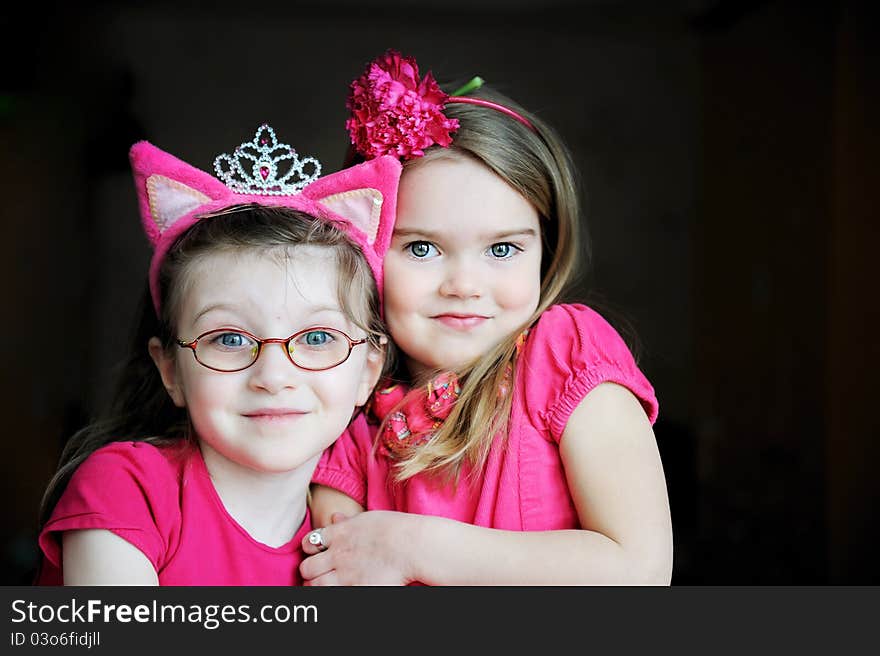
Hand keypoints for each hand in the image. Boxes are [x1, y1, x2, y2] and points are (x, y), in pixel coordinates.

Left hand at [300, 510, 417, 584]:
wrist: (412, 545)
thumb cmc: (396, 530)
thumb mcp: (368, 519)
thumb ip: (348, 521)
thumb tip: (334, 517)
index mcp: (339, 534)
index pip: (308, 543)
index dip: (311, 550)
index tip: (320, 553)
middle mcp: (337, 555)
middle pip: (307, 568)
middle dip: (311, 572)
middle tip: (321, 574)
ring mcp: (345, 575)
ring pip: (315, 585)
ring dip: (319, 586)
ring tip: (329, 585)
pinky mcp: (355, 589)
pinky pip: (333, 594)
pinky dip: (334, 592)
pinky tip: (344, 588)